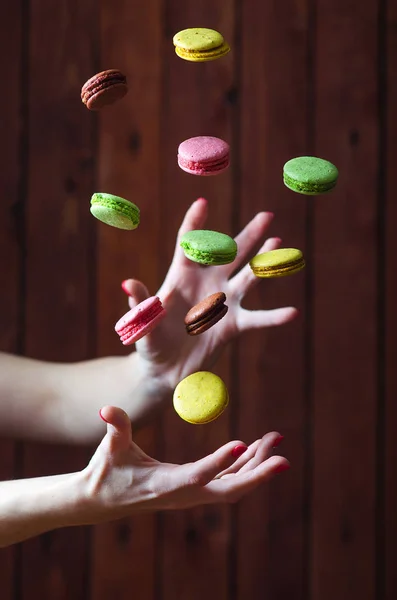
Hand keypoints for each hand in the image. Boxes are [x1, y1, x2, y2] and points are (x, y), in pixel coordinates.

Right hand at [82, 406, 288, 518]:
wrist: (102, 501)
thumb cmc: (106, 473)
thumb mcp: (110, 450)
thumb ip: (115, 428)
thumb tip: (107, 409)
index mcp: (165, 485)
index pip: (197, 475)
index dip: (220, 461)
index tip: (243, 443)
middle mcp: (184, 494)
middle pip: (229, 489)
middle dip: (258, 474)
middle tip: (283, 457)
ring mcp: (192, 494)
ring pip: (233, 484)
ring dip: (256, 464)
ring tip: (275, 439)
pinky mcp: (194, 488)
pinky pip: (226, 479)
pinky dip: (243, 464)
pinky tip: (255, 447)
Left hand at [122, 198, 297, 386]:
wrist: (164, 369)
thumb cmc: (150, 342)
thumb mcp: (142, 323)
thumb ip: (141, 302)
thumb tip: (128, 283)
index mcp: (180, 277)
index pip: (188, 246)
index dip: (194, 224)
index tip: (201, 203)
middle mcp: (206, 285)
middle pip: (229, 254)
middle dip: (248, 236)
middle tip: (267, 216)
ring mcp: (223, 303)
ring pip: (247, 278)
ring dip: (263, 263)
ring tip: (279, 245)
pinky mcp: (233, 326)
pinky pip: (256, 319)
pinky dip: (273, 317)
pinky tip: (292, 313)